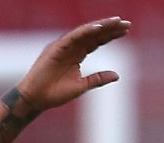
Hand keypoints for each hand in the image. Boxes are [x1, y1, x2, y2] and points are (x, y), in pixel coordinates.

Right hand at [15, 17, 130, 112]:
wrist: (36, 99)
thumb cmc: (55, 93)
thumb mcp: (82, 86)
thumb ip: (98, 79)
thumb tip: (117, 75)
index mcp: (78, 54)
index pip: (97, 41)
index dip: (111, 35)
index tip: (126, 30)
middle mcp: (72, 47)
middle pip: (94, 34)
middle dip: (110, 28)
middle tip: (126, 23)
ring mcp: (64, 46)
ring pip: (86, 32)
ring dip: (101, 26)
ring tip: (116, 22)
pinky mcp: (56, 48)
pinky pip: (73, 37)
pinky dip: (85, 31)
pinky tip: (98, 28)